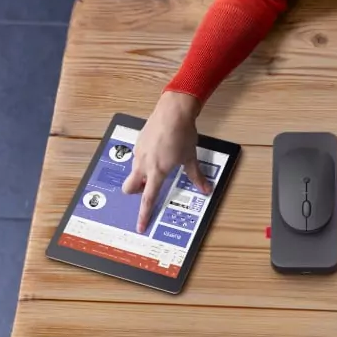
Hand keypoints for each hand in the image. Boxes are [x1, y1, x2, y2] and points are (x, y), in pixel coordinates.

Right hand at [121, 91, 210, 232]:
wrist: (173, 111)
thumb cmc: (182, 133)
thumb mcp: (190, 157)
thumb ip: (196, 176)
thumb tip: (206, 189)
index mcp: (156, 171)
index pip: (148, 199)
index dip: (144, 214)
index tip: (140, 226)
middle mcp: (143, 164)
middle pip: (130, 188)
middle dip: (136, 192)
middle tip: (150, 187)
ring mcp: (138, 152)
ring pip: (133, 171)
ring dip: (141, 175)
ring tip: (159, 165)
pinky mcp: (138, 141)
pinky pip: (137, 157)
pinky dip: (144, 160)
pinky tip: (157, 150)